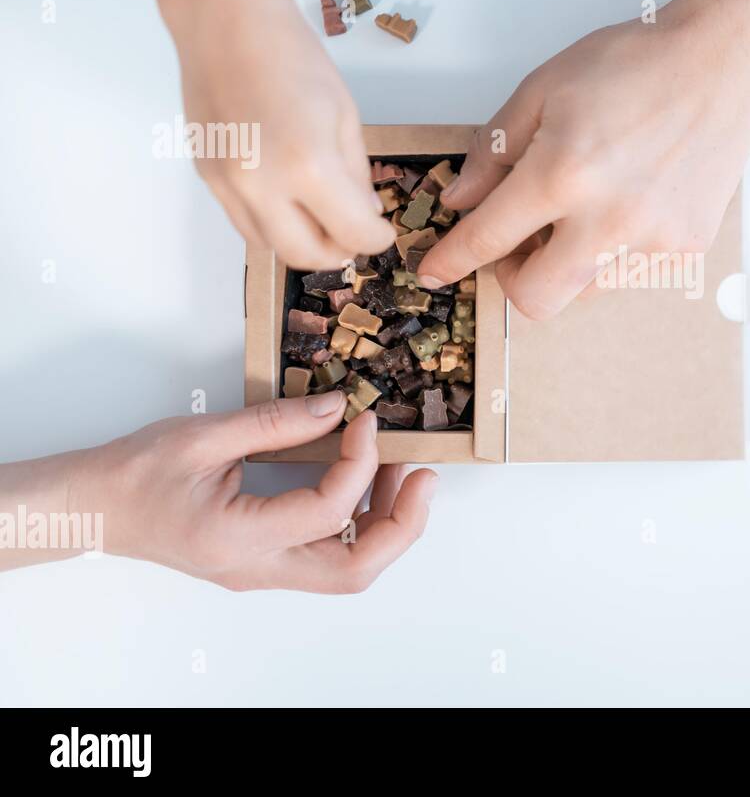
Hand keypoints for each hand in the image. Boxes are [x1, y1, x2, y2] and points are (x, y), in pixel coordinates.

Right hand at [70, 393, 434, 592]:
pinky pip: (329, 557)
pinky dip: (360, 525)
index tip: (365, 421)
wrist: (95, 508)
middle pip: (354, 571)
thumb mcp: (203, 435)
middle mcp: (256, 569)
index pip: (327, 511)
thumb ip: (276, 422)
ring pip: (347, 571)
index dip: (360, 463)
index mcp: (236, 540)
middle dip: (402, 524)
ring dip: (387, 525)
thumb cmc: (134, 474)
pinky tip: (365, 485)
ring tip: (399, 473)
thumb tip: (338, 406)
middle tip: (424, 476)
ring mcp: (263, 572)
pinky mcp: (266, 563)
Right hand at [175, 0, 394, 269]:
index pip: (352, 234)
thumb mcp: (344, 117)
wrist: (225, 23)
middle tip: (353, 235)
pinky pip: (244, 222)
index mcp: (308, 166)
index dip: (376, 239)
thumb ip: (356, 175)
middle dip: (338, 252)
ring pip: (270, 246)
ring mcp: (227, 185)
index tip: (382, 231)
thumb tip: (365, 216)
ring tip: (322, 217)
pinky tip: (289, 198)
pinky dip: (272, 223)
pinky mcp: (207, 178)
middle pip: (306, 256)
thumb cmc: (294, 59)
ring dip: (302, 242)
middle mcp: (261, 186)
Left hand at [416, 0, 749, 318]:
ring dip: (566, 261)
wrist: (722, 67)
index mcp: (562, 174)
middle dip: (512, 278)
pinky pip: (629, 273)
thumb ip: (494, 150)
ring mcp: (653, 242)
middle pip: (536, 299)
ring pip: (583, 290)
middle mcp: (608, 220)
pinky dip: (612, 251)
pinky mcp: (685, 250)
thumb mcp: (544, 89)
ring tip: (584, 207)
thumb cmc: (634, 65)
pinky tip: (627, 202)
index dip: (451, 260)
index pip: (487, 239)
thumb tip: (462, 201)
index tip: (433, 272)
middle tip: (517, 241)